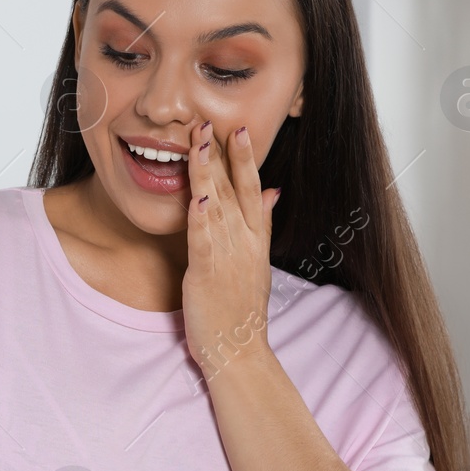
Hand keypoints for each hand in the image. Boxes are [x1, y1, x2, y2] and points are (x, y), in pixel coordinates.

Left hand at [183, 119, 280, 380]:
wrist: (239, 350)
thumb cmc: (239, 309)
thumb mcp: (255, 262)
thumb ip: (260, 224)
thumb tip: (270, 192)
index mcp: (254, 239)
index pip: (251, 189)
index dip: (245, 158)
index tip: (239, 129)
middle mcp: (244, 242)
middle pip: (235, 189)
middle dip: (225, 153)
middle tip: (216, 120)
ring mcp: (227, 255)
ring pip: (217, 205)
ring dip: (208, 172)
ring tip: (201, 142)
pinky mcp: (207, 272)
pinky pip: (204, 239)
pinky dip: (201, 218)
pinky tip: (198, 197)